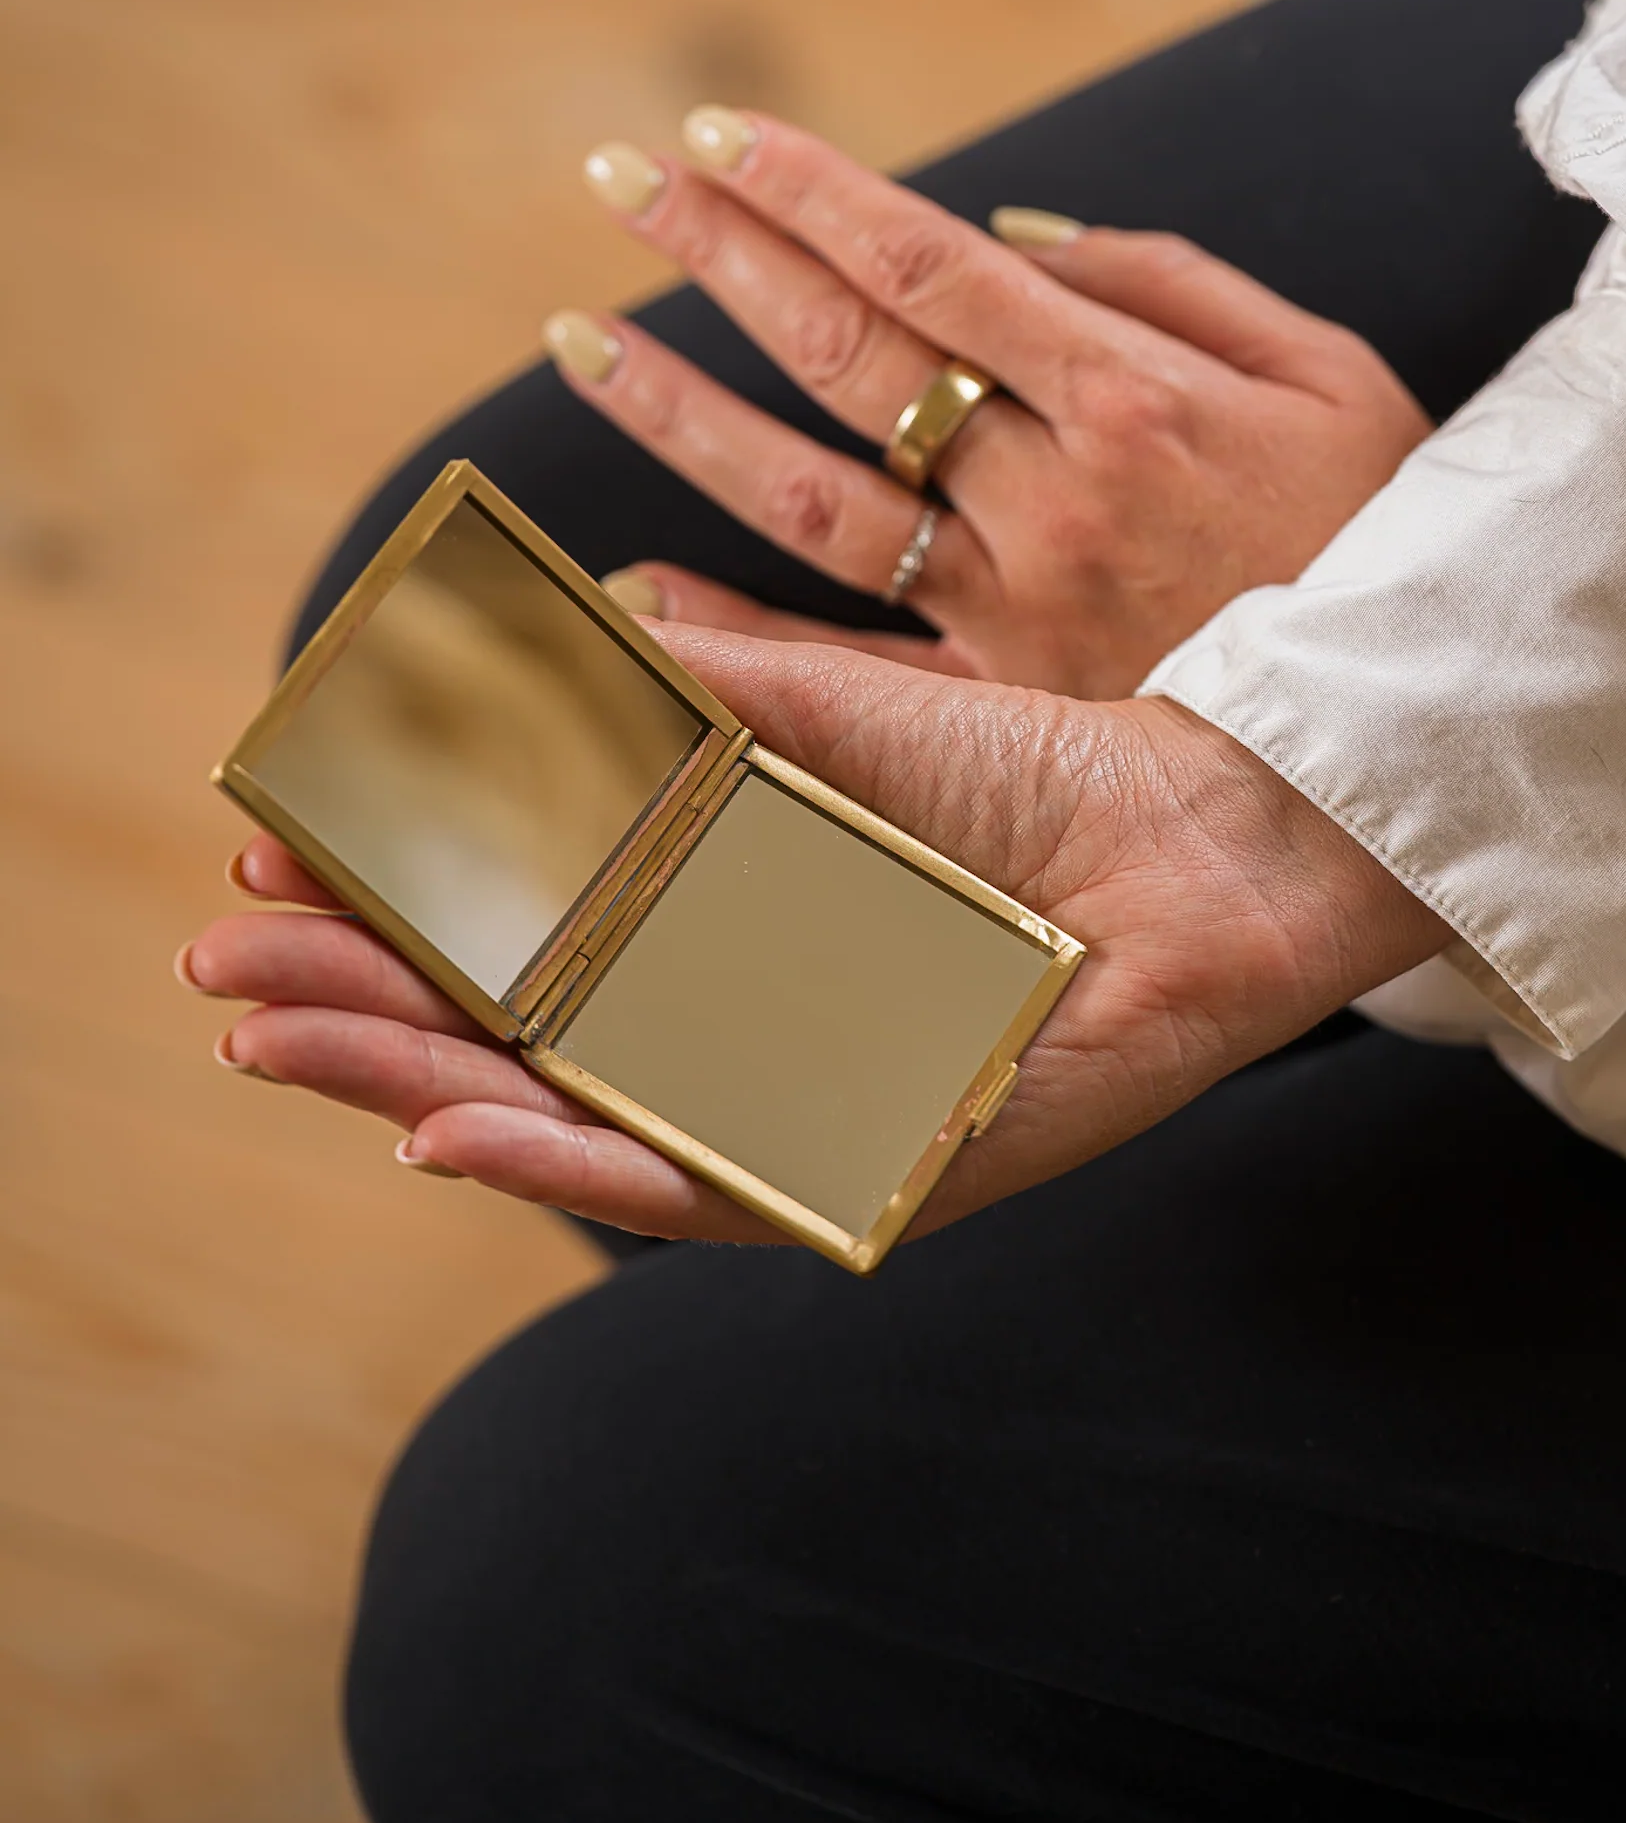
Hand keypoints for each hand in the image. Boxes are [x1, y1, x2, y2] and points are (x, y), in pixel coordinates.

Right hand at [179, 640, 1445, 1241]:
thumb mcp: (815, 714)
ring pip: (574, 1120)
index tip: (268, 850)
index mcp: (718, 927)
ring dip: (418, 1083)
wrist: (1199, 830)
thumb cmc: (1023, 770)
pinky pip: (702, 1184)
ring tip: (286, 1038)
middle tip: (229, 966)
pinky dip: (575, 1157)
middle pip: (512, 1038)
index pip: (514, 935)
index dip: (388, 903)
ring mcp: (794, 1105)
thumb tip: (511, 637)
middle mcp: (737, 1031)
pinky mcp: (869, 1164)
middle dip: (362, 1004)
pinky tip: (459, 1126)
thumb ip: (673, 693)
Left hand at [548, 110, 1427, 697]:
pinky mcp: (999, 702)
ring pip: (811, 495)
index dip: (811, 192)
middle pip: (850, 351)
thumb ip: (1173, 285)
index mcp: (1132, 394)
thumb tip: (1008, 234)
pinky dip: (731, 622)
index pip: (930, 263)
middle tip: (618, 177)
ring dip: (684, 413)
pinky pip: (839, 656)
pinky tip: (630, 581)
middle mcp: (1052, 494)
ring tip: (581, 341)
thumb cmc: (1387, 529)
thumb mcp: (1329, 372)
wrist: (1429, 735)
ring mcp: (1012, 605)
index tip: (715, 134)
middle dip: (723, 252)